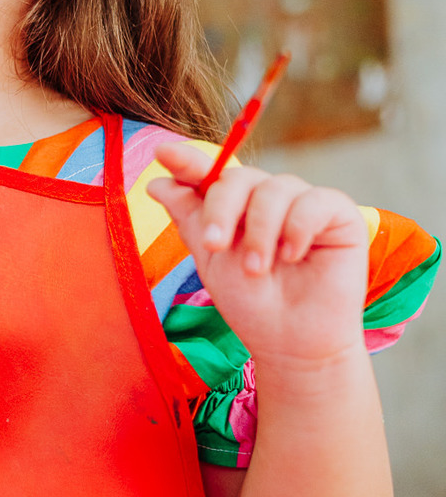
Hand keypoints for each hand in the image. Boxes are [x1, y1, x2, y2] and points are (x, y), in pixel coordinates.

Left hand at [147, 144, 369, 369]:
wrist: (291, 342)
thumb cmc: (251, 303)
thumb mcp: (211, 260)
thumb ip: (190, 218)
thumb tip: (157, 182)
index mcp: (236, 207)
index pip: (210, 174)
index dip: (187, 162)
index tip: (163, 154)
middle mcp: (268, 198)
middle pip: (238, 178)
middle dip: (221, 209)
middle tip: (215, 245)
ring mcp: (303, 203)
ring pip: (274, 188)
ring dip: (259, 231)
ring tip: (257, 269)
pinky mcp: (338, 214)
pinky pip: (314, 201)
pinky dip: (297, 228)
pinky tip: (292, 256)